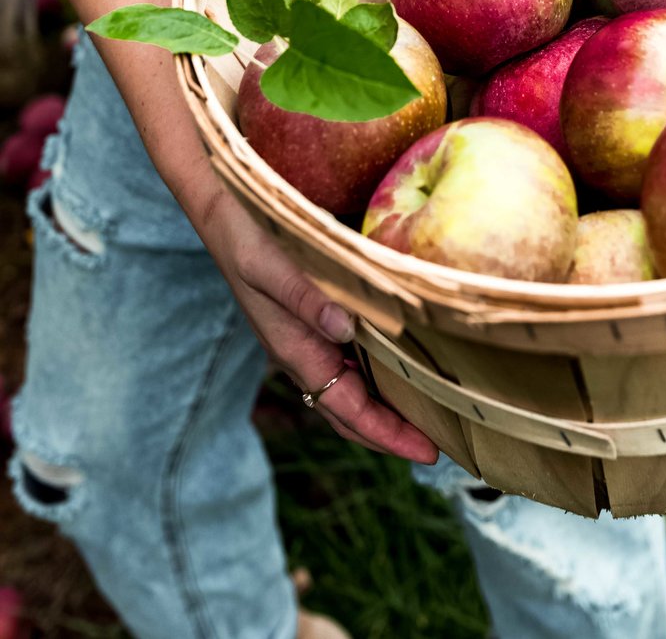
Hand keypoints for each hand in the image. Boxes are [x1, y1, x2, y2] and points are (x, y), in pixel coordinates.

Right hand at [202, 188, 438, 463]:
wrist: (224, 214)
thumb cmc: (248, 239)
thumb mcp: (274, 268)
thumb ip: (307, 299)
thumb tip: (345, 329)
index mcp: (296, 351)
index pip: (348, 411)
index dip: (388, 435)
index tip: (427, 453)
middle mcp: (303, 353)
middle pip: (350, 413)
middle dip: (391, 436)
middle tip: (440, 448)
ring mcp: (306, 339)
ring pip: (350, 391)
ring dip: (385, 410)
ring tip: (428, 414)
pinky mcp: (311, 320)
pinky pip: (347, 362)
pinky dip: (376, 376)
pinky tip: (400, 364)